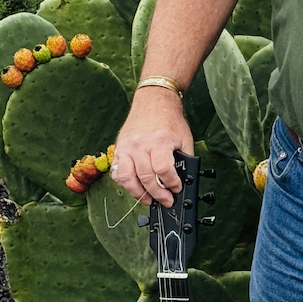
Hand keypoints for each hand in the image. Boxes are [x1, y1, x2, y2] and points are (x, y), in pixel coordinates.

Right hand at [111, 89, 193, 206]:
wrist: (154, 101)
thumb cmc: (169, 119)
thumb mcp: (184, 138)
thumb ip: (184, 159)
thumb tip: (184, 179)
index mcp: (159, 141)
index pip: (163, 170)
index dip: (171, 183)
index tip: (176, 188)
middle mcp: (140, 145)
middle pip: (146, 177)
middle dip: (157, 194)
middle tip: (165, 200)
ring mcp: (127, 147)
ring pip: (127, 178)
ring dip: (137, 193)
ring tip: (147, 199)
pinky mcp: (119, 148)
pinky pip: (117, 171)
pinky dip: (124, 182)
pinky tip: (134, 186)